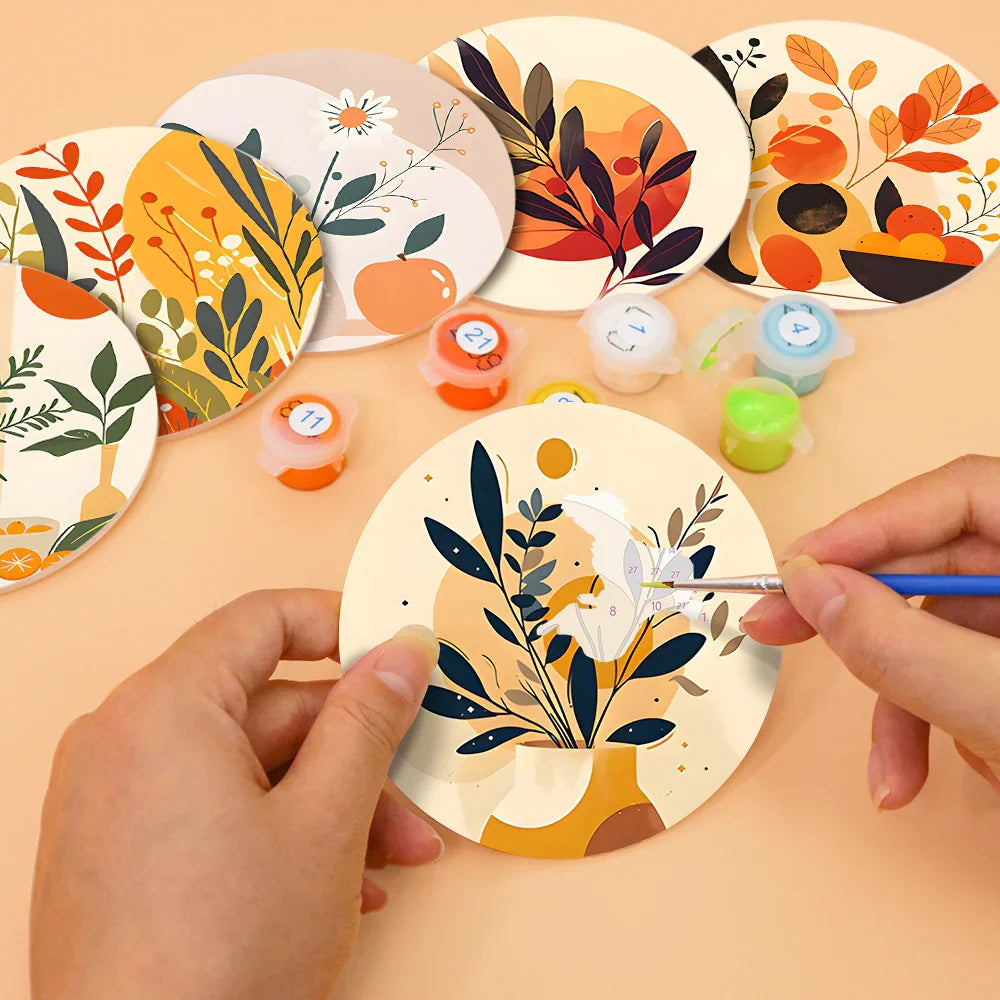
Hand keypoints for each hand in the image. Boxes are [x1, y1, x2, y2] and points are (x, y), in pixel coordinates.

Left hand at [31, 589, 441, 999]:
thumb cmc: (227, 953)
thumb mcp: (326, 822)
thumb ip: (369, 721)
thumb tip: (403, 650)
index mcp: (161, 708)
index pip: (261, 619)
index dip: (340, 624)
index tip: (398, 655)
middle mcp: (122, 739)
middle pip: (265, 709)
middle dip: (354, 754)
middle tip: (418, 794)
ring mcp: (111, 799)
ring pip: (248, 769)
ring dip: (329, 806)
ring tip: (393, 861)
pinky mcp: (114, 853)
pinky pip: (211, 811)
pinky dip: (277, 834)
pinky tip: (337, 888)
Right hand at [741, 455, 999, 808]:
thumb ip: (902, 643)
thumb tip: (806, 587)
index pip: (960, 494)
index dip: (868, 525)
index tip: (796, 568)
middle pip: (935, 569)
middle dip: (862, 625)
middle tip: (773, 632)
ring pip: (941, 636)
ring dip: (902, 706)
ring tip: (894, 775)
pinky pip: (963, 677)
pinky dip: (937, 724)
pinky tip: (944, 770)